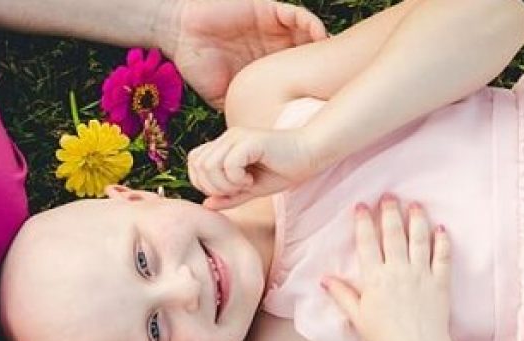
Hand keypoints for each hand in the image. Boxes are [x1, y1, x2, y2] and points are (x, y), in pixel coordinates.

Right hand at [161, 0, 326, 109]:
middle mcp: (273, 47)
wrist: (181, 33)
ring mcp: (272, 28)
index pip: (296, 77)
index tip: (327, 104)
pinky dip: (309, 24)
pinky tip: (318, 35)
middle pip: (307, 56)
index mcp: (265, 67)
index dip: (312, 88)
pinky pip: (295, 14)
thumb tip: (254, 142)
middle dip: (325, 67)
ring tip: (335, 59)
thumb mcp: (222, 96)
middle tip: (342, 82)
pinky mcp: (268, 10)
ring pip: (306, 36)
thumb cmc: (197, 64)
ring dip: (321, 46)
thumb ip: (240, 112)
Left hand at [187, 126, 320, 208]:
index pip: (194, 162)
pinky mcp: (250, 141)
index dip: (203, 182)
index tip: (227, 190)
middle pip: (198, 165)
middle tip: (237, 190)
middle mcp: (228, 138)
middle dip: (213, 186)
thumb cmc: (283, 170)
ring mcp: (237, 137)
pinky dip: (236, 178)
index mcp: (225, 145)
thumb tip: (206, 205)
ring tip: (245, 185)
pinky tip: (251, 180)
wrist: (310, 155)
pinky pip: (228, 163)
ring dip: (225, 183)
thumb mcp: (251, 190)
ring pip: (209, 165)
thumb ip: (228, 197)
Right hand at [323, 197, 452, 340]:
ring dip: (417, 219)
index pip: (367, 242)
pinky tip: (442, 228)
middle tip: (390, 195)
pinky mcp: (440, 282)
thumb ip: (342, 294)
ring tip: (415, 204)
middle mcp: (397, 270)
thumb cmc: (384, 337)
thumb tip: (324, 279)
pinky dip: (443, 241)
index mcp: (374, 278)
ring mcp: (421, 274)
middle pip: (393, 234)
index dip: (364, 221)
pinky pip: (443, 256)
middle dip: (390, 211)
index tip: (362, 205)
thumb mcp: (357, 316)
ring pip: (419, 239)